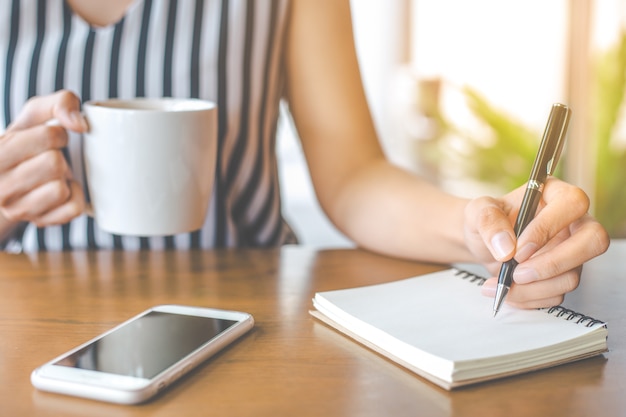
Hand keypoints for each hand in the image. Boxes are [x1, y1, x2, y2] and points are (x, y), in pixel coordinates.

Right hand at [0, 90, 88, 227]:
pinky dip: (75, 197)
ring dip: (65, 178)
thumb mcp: (36, 114)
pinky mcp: (39, 222)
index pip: (48, 137)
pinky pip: (73, 208)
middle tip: (49, 158)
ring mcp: (17, 208)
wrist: (13, 177)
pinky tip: (61, 191)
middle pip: (55, 164)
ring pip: (61, 189)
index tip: (48, 139)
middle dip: (59, 157)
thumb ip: (60, 103)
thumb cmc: (28, 140)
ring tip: (51, 175)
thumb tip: (79, 124)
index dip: (58, 135)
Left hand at [463, 177, 609, 308]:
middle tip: (517, 273)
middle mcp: (571, 222)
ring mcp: (571, 252)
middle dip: (553, 264)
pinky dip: (528, 297)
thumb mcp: (478, 212)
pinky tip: (508, 290)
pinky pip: (556, 294)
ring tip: (502, 283)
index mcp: (555, 194)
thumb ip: (489, 222)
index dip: (548, 228)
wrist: (483, 243)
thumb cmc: (486, 220)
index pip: (572, 203)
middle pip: (593, 241)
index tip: (517, 249)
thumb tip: (506, 247)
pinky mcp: (564, 275)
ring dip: (533, 287)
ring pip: (571, 276)